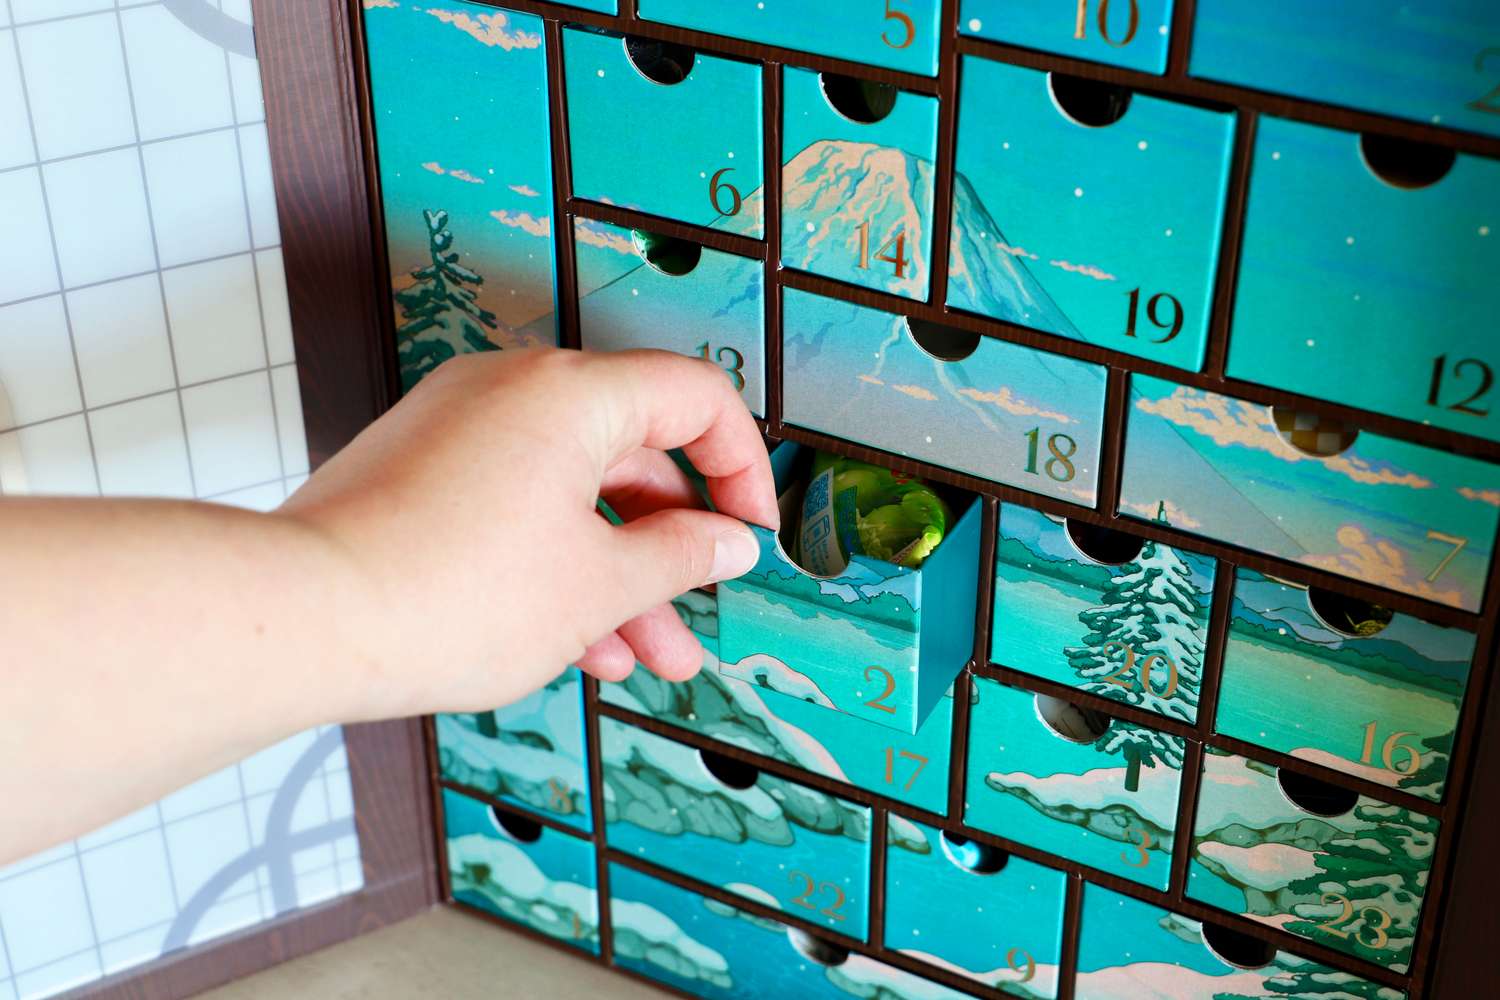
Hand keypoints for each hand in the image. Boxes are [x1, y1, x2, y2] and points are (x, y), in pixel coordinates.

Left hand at [280, 347, 776, 718]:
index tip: (749, 535)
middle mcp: (512, 391)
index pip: (694, 397)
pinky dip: (551, 563)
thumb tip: (726, 542)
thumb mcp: (599, 586)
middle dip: (671, 547)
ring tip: (645, 658)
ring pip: (569, 494)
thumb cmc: (449, 593)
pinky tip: (577, 643)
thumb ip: (680, 557)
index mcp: (570, 393)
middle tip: (696, 612)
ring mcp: (457, 429)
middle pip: (629, 454)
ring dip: (615, 574)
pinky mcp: (418, 473)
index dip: (742, 467)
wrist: (304, 618)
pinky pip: (512, 506)